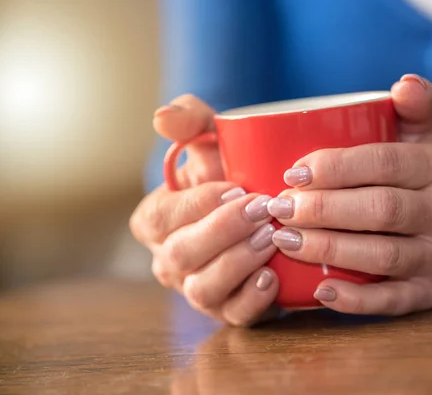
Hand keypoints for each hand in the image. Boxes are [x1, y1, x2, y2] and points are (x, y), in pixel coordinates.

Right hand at [130, 94, 279, 326]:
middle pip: (181, 255)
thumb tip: (161, 118)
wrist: (261, 209)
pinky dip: (252, 300)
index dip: (198, 205)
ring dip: (239, 263)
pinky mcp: (227, 310)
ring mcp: (196, 288)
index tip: (236, 188)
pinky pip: (233, 315)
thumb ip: (189, 119)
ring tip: (271, 239)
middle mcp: (169, 259)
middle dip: (223, 232)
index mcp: (155, 219)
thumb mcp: (211, 139)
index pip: (163, 216)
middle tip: (263, 209)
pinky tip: (273, 278)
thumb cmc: (230, 172)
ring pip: (203, 289)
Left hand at [267, 75, 431, 315]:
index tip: (291, 174)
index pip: (384, 162)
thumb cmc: (420, 174)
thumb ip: (416, 105)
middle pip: (380, 210)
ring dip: (328, 250)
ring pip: (382, 256)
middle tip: (278, 209)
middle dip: (322, 210)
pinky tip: (319, 292)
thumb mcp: (426, 134)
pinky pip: (394, 301)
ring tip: (283, 241)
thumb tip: (403, 84)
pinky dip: (355, 301)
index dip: (334, 167)